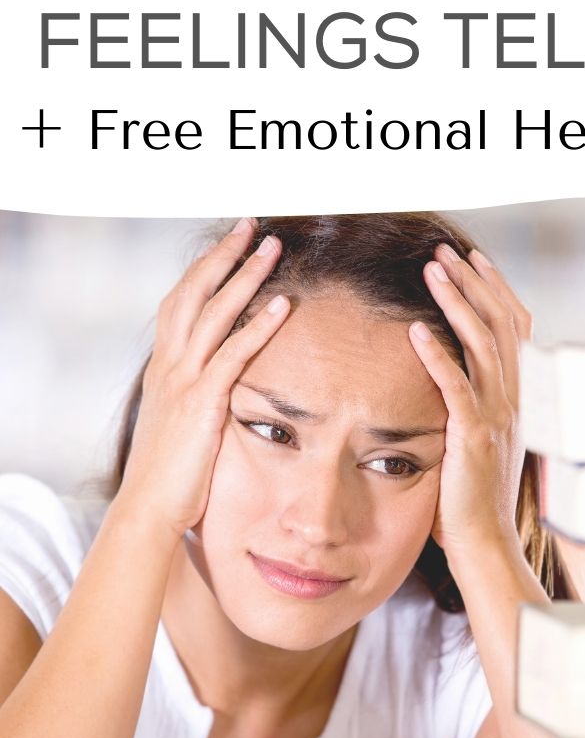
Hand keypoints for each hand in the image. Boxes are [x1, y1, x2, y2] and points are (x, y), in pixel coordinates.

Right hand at [116, 219, 289, 536]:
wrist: (148, 511)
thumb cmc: (169, 475)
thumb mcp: (179, 423)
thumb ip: (196, 396)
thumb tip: (219, 385)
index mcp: (163, 368)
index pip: (180, 302)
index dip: (203, 270)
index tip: (228, 243)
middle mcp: (169, 366)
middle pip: (194, 293)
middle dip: (223, 255)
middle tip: (252, 225)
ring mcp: (183, 381)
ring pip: (215, 313)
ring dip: (246, 276)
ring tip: (273, 248)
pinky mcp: (202, 402)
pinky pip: (234, 354)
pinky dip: (259, 326)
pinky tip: (283, 304)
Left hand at [408, 245, 531, 563]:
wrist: (486, 544)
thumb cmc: (473, 499)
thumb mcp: (481, 441)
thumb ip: (473, 405)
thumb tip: (453, 378)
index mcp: (518, 396)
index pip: (515, 327)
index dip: (496, 289)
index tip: (474, 259)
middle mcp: (515, 399)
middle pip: (500, 323)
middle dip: (474, 281)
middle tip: (447, 250)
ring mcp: (498, 416)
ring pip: (482, 343)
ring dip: (457, 301)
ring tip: (433, 270)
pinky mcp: (474, 436)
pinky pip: (457, 386)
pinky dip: (438, 354)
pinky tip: (417, 330)